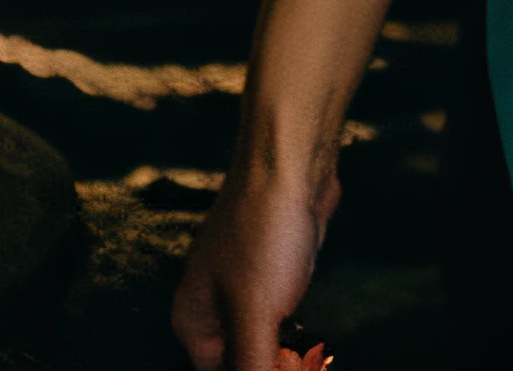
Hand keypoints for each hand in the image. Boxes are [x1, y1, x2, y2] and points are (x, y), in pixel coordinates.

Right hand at [171, 164, 338, 370]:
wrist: (291, 163)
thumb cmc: (263, 235)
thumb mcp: (256, 312)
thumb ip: (253, 363)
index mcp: (194, 321)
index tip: (287, 367)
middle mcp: (215, 304)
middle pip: (241, 357)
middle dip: (272, 363)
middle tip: (304, 364)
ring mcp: (247, 281)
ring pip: (265, 333)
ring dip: (287, 349)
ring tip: (313, 360)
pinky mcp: (278, 264)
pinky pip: (284, 308)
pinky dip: (298, 325)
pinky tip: (318, 338)